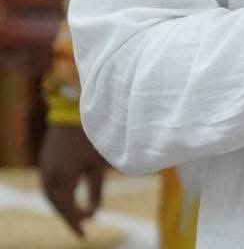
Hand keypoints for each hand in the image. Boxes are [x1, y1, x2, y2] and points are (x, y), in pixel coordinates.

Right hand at [38, 123, 108, 237]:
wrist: (74, 106)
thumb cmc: (92, 134)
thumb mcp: (99, 163)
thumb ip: (97, 188)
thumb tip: (96, 212)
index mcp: (62, 179)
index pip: (66, 210)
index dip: (75, 224)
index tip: (84, 235)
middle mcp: (49, 176)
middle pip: (56, 204)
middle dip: (69, 216)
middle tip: (82, 226)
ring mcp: (45, 166)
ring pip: (50, 195)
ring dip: (62, 205)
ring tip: (77, 213)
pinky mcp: (47, 158)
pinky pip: (49, 183)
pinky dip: (59, 193)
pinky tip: (69, 194)